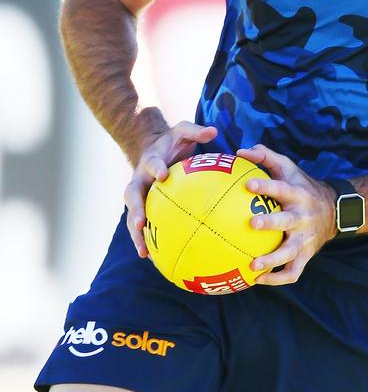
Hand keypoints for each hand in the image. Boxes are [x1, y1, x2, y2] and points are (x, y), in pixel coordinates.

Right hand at [124, 121, 216, 256]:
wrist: (155, 150)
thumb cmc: (173, 142)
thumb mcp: (183, 131)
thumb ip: (195, 131)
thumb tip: (212, 130)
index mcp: (150, 160)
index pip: (151, 163)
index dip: (155, 169)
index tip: (163, 176)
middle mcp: (140, 180)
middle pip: (132, 196)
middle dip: (136, 210)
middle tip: (141, 223)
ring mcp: (140, 196)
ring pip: (133, 217)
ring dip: (136, 234)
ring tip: (144, 252)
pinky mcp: (144, 209)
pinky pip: (145, 227)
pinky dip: (149, 242)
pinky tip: (157, 261)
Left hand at [237, 144, 335, 285]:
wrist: (335, 210)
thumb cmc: (301, 186)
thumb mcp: (288, 168)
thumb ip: (265, 157)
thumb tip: (239, 152)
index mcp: (297, 194)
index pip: (281, 189)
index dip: (266, 186)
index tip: (248, 185)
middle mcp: (303, 216)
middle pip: (288, 221)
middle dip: (271, 223)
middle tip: (252, 224)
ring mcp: (305, 238)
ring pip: (290, 252)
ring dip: (273, 260)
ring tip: (253, 266)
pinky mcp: (306, 255)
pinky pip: (293, 272)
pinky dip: (277, 279)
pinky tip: (257, 280)